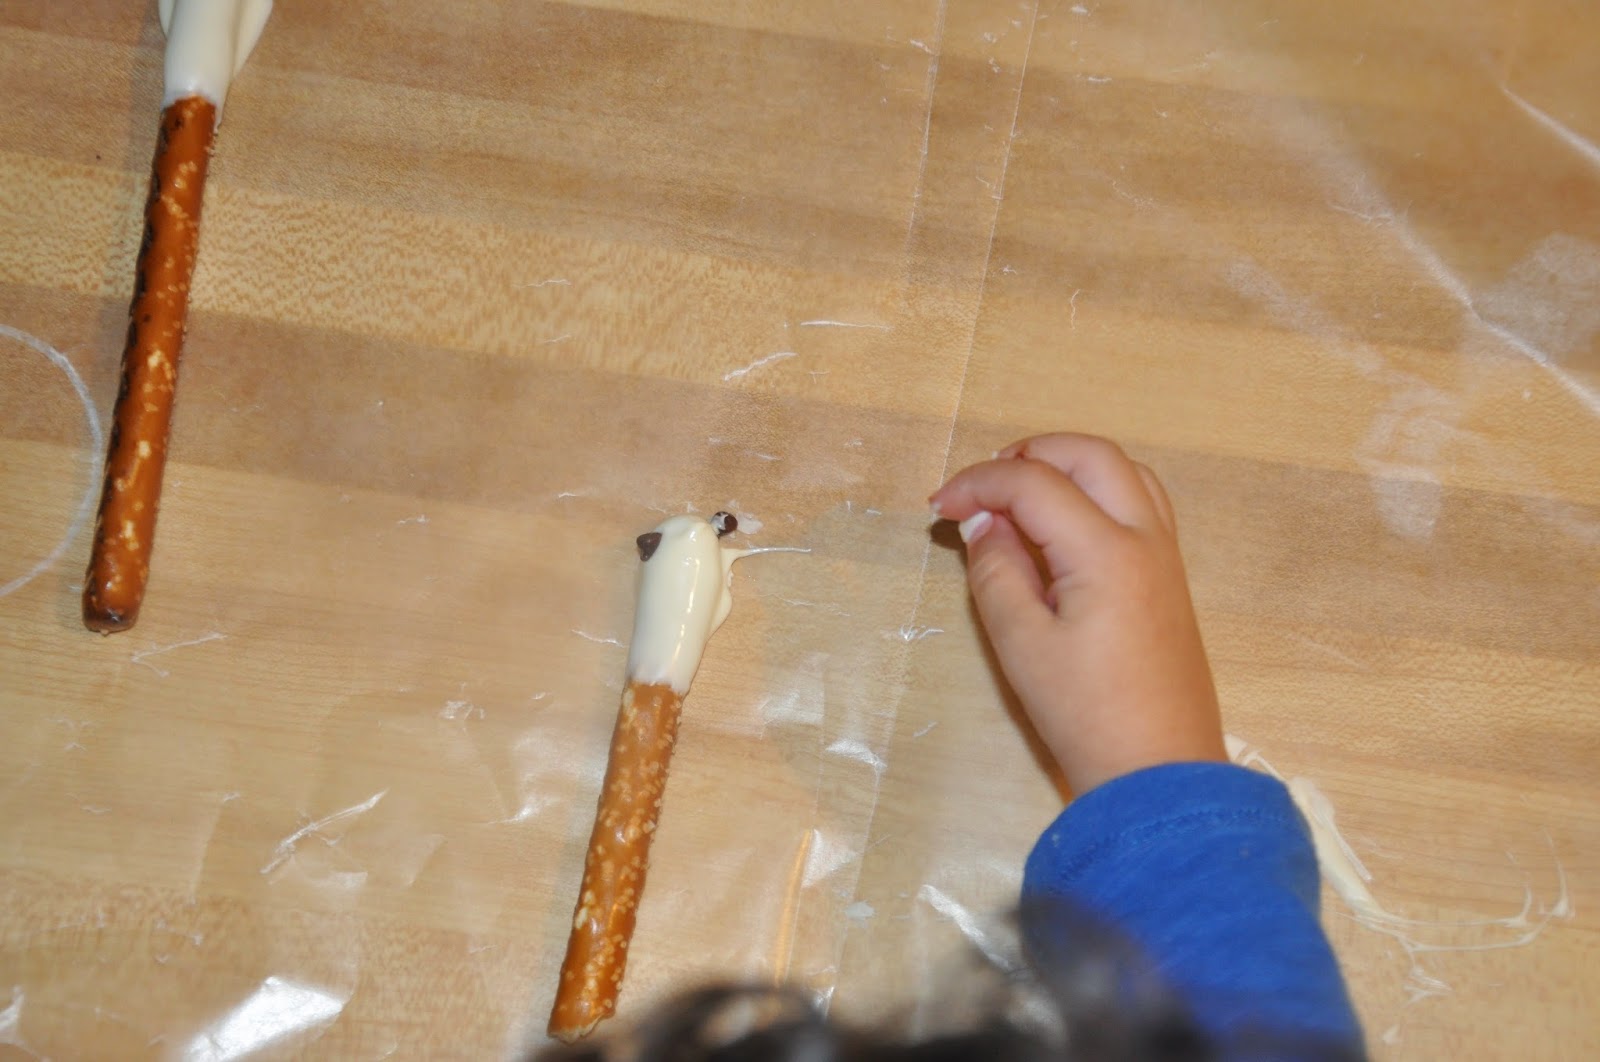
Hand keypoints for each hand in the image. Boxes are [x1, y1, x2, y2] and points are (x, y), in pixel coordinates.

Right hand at [931, 434, 1225, 793]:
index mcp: (1106, 552)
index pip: (1034, 483)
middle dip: (1029, 455)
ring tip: (1022, 494)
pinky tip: (1065, 522)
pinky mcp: (1170, 576)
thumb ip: (997, 571)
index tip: (939, 507)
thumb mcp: (1020, 645)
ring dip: (1069, 465)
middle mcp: (1145, 538)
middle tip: (982, 486)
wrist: (1158, 770)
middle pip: (1090, 454)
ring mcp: (1166, 555)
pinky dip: (1098, 489)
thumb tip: (985, 523)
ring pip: (1123, 470)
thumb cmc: (1084, 714)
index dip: (978, 483)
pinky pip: (1140, 501)